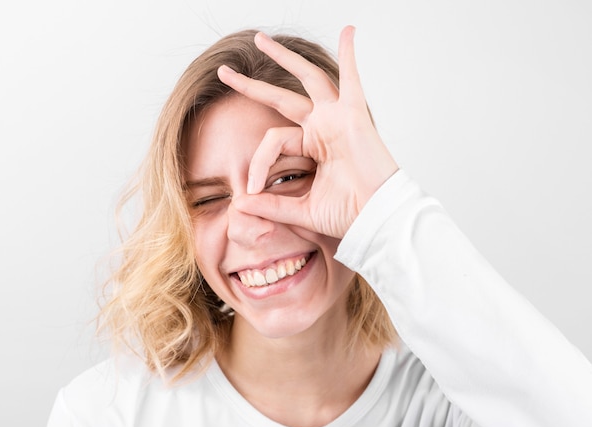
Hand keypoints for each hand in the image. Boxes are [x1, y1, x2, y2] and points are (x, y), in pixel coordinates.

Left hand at [217, 26, 397, 238]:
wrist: (377, 218)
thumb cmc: (349, 214)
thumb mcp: (301, 210)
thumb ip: (272, 206)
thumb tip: (239, 205)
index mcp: (312, 147)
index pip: (273, 140)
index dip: (258, 162)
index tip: (252, 189)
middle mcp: (323, 128)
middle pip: (282, 98)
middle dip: (253, 86)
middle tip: (226, 72)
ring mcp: (338, 118)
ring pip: (308, 79)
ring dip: (284, 58)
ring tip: (260, 39)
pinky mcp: (354, 115)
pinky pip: (352, 78)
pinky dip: (351, 54)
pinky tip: (349, 31)